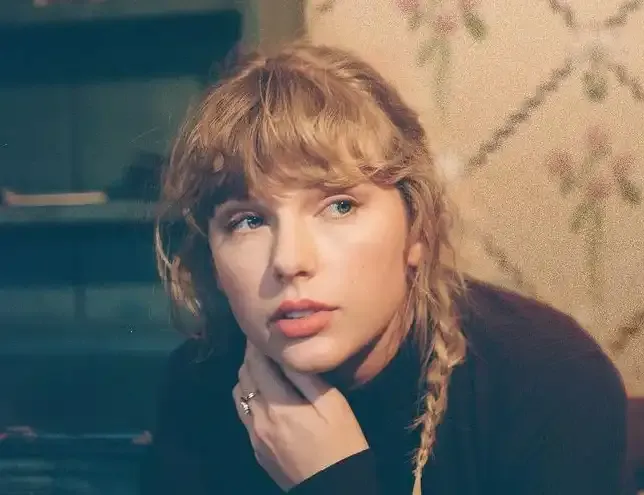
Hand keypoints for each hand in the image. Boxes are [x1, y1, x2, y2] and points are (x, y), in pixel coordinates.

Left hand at [232, 343, 368, 490]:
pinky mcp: (257, 450)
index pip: (256, 363)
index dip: (257, 344)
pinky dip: (252, 398)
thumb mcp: (333, 405)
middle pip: (244, 376)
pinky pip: (245, 415)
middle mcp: (258, 419)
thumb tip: (287, 352)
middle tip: (268, 346)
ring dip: (249, 377)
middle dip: (252, 357)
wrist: (335, 490)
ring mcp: (254, 437)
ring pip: (240, 395)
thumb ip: (306, 377)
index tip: (264, 331)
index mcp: (277, 405)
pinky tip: (269, 397)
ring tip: (267, 370)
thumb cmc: (342, 444)